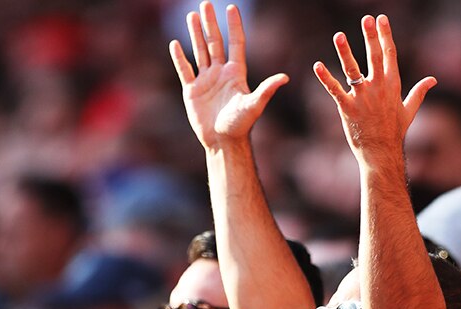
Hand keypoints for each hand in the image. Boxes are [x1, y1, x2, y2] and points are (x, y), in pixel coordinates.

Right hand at [169, 2, 286, 149]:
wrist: (223, 141)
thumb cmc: (241, 125)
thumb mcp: (254, 105)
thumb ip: (267, 89)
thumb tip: (285, 77)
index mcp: (236, 73)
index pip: (235, 43)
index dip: (234, 26)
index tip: (232, 7)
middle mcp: (221, 73)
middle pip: (215, 42)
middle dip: (211, 23)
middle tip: (206, 3)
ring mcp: (206, 81)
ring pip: (199, 51)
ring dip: (195, 33)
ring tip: (192, 15)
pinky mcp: (192, 91)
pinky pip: (184, 70)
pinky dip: (179, 57)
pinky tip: (175, 43)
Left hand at [312, 14, 435, 159]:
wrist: (382, 153)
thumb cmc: (395, 132)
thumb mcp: (409, 110)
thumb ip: (418, 92)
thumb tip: (432, 80)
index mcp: (393, 85)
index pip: (389, 54)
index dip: (385, 35)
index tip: (381, 19)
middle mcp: (378, 88)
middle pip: (374, 56)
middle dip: (370, 36)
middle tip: (366, 19)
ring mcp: (362, 97)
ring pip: (352, 69)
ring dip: (345, 51)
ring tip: (339, 35)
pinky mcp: (347, 108)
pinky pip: (335, 89)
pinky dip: (326, 77)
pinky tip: (318, 65)